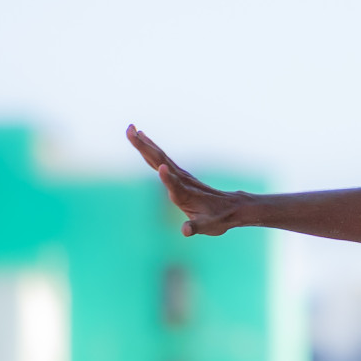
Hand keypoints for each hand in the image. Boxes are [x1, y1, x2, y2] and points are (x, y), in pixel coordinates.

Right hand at [126, 125, 242, 236]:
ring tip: (132, 129)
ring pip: (159, 156)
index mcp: (185, 195)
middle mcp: (181, 181)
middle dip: (144, 148)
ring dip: (144, 143)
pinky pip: (161, 158)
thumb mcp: (208, 227)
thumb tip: (185, 231)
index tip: (162, 168)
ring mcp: (180, 175)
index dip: (168, 179)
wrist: (231, 208)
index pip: (175, 186)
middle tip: (130, 131)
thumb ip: (194, 228)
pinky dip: (151, 148)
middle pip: (160, 162)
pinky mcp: (179, 175)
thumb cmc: (218, 219)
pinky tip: (144, 139)